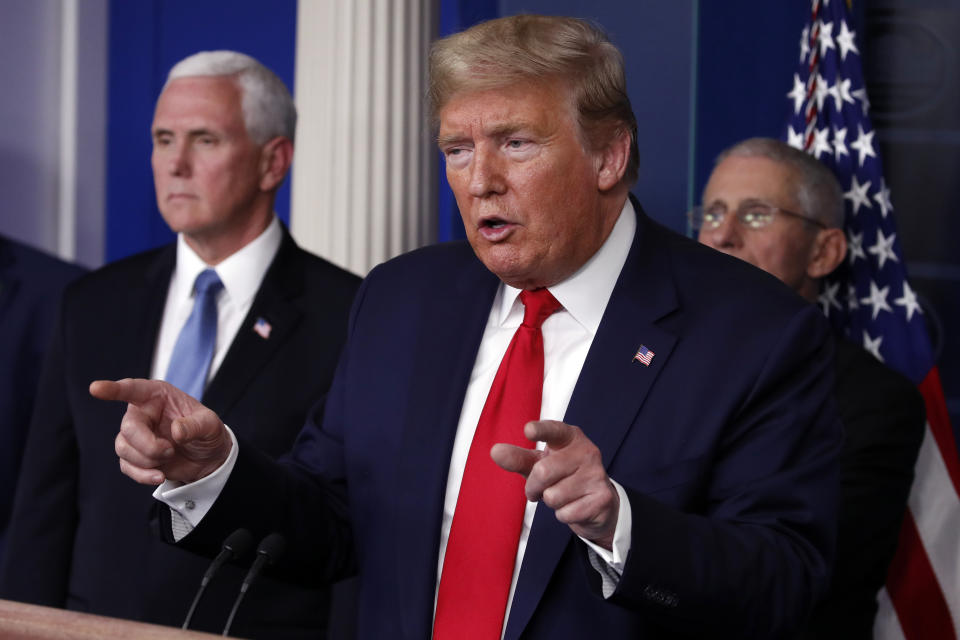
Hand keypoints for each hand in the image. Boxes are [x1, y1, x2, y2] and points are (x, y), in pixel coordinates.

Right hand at [90, 378, 231, 485]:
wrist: (208, 458)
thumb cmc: (207, 433)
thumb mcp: (211, 425)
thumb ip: (196, 426)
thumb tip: (176, 431)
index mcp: (158, 395)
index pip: (133, 389)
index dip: (113, 389)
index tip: (96, 388)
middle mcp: (142, 412)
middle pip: (128, 428)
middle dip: (148, 445)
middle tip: (170, 451)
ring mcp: (136, 434)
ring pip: (124, 448)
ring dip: (148, 460)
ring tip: (170, 457)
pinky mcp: (134, 456)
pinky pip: (126, 465)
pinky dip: (143, 474)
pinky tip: (159, 476)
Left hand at [491, 420, 618, 548]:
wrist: (598, 502)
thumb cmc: (563, 476)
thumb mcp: (539, 464)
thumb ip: (517, 458)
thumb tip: (495, 451)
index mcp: (570, 437)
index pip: (554, 430)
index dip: (540, 430)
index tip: (528, 430)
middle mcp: (587, 451)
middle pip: (543, 472)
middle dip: (532, 487)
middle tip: (535, 491)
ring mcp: (597, 474)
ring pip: (553, 496)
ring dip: (550, 502)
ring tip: (561, 495)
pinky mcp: (602, 498)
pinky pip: (566, 513)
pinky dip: (563, 514)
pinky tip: (574, 506)